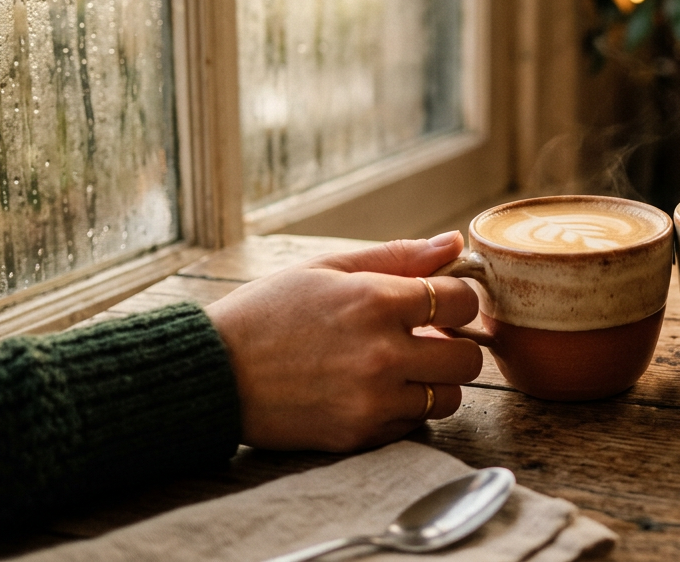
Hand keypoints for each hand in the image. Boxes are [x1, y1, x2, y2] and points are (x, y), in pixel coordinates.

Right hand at [205, 232, 482, 450]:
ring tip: (401, 366)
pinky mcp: (359, 435)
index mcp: (376, 302)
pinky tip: (375, 390)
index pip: (463, 300)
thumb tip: (452, 243)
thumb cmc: (267, 313)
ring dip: (434, 381)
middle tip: (428, 337)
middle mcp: (382, 354)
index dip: (457, 298)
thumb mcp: (326, 268)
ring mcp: (372, 400)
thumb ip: (397, 256)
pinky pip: (414, 424)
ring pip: (449, 397)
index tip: (441, 302)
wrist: (211, 375)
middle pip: (468, 357)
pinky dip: (405, 408)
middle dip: (454, 344)